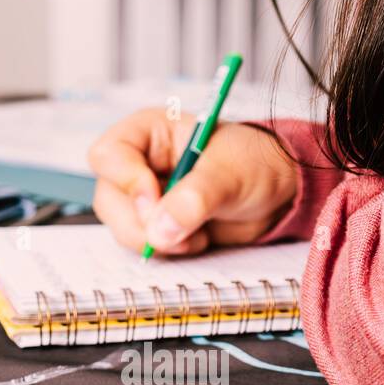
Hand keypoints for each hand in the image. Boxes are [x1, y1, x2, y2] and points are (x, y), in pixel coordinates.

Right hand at [87, 108, 297, 254]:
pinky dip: (167, 250)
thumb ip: (194, 199)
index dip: (127, 182)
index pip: (108, 156)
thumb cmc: (252, 164)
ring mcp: (143, 199)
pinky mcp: (156, 226)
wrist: (275, 193)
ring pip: (122, 228)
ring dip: (157, 241)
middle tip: (177, 231)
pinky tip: (196, 240)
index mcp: (148, 134)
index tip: (155, 203)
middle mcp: (138, 164)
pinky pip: (143, 246)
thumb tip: (159, 231)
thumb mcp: (228, 175)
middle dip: (141, 223)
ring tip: (196, 234)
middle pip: (108, 199)